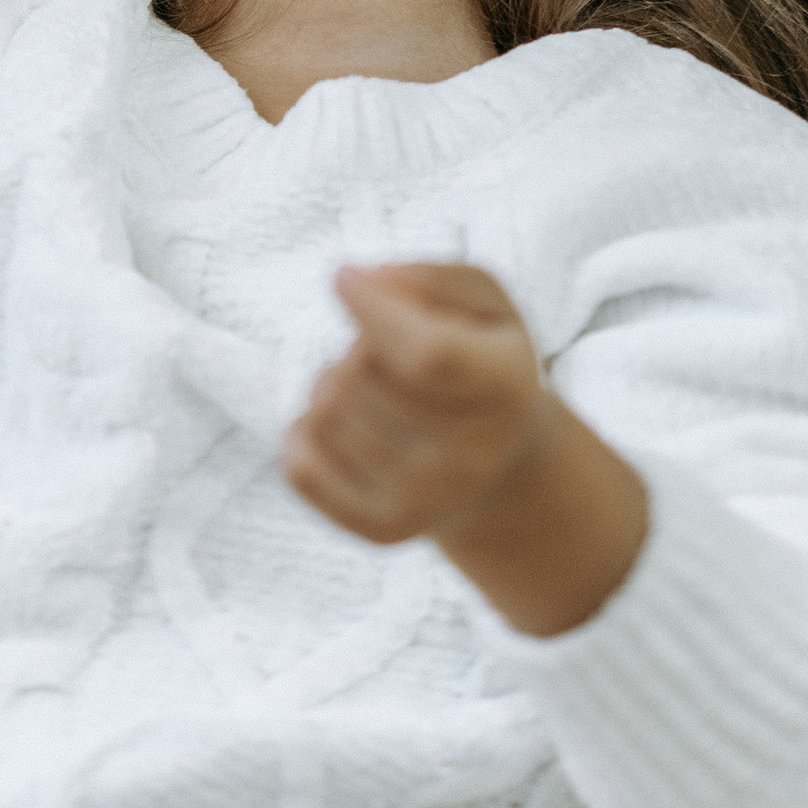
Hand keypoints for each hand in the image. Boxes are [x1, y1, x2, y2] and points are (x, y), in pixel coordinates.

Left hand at [284, 260, 647, 637]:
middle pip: (362, 373)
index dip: (373, 307)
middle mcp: (472, 458)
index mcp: (508, 387)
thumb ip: (430, 277)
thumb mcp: (483, 302)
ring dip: (332, 383)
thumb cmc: (480, 359)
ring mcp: (427, 502)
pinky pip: (301, 468)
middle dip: (357, 344)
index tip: (344, 277)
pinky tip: (338, 426)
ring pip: (326, 411)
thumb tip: (363, 280)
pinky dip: (300, 433)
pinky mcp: (384, 530)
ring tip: (373, 391)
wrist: (500, 467)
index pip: (425, 352)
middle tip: (386, 355)